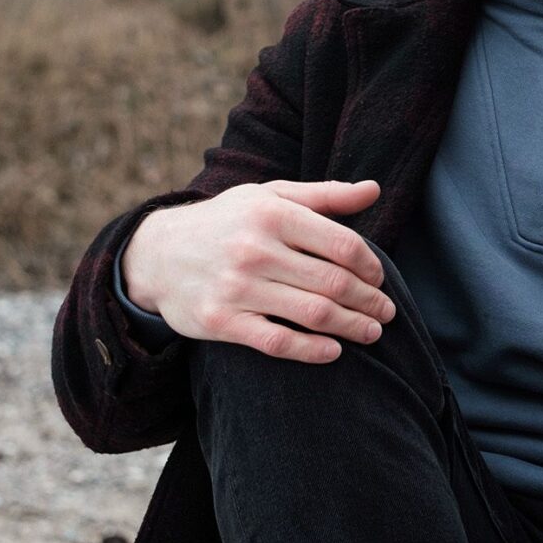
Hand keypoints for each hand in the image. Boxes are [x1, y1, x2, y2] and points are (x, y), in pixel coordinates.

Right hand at [120, 179, 392, 363]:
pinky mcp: (220, 321)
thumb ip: (324, 195)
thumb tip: (375, 190)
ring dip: (352, 327)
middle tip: (386, 313)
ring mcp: (236, 287)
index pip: (342, 244)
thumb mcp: (270, 197)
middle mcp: (255, 249)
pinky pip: (277, 342)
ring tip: (371, 333)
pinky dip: (311, 351)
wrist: (156, 254)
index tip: (379, 279)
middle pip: (333, 282)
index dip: (370, 266)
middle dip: (369, 301)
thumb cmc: (228, 222)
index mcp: (273, 214)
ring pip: (312, 313)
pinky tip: (334, 351)